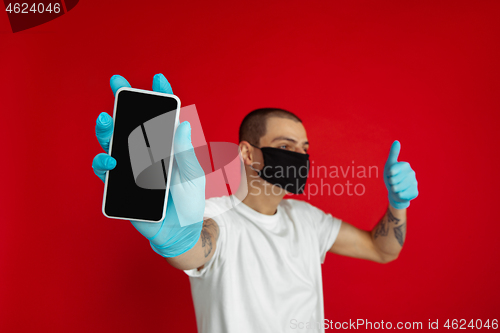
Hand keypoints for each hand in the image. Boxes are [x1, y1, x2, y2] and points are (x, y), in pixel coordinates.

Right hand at [92, 74, 204, 256]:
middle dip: (124, 102)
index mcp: (167, 147)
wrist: (179, 230)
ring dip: (107, 130)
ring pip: (114, 143)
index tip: (158, 78)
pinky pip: (106, 171)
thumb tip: (183, 125)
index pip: (162, 118)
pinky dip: (104, 163)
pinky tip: (110, 160)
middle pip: (132, 124)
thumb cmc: (189, 201)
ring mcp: (132, 168)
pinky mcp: (121, 186)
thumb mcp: (193, 175)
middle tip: (117, 84)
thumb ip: (186, 152)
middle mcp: (147, 153)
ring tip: (106, 120)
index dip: (160, 97)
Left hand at [383, 140, 417, 209]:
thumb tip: (397, 141)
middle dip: (390, 183)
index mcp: (405, 165)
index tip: (390, 174)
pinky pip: (402, 195)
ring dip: (393, 189)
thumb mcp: (389, 165)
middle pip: (394, 180)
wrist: (395, 192)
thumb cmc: (391, 176)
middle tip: (393, 182)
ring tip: (396, 187)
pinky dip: (398, 196)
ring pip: (397, 188)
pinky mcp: (415, 192)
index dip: (388, 174)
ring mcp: (415, 183)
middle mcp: (412, 173)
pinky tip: (401, 193)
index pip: (392, 171)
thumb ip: (393, 153)